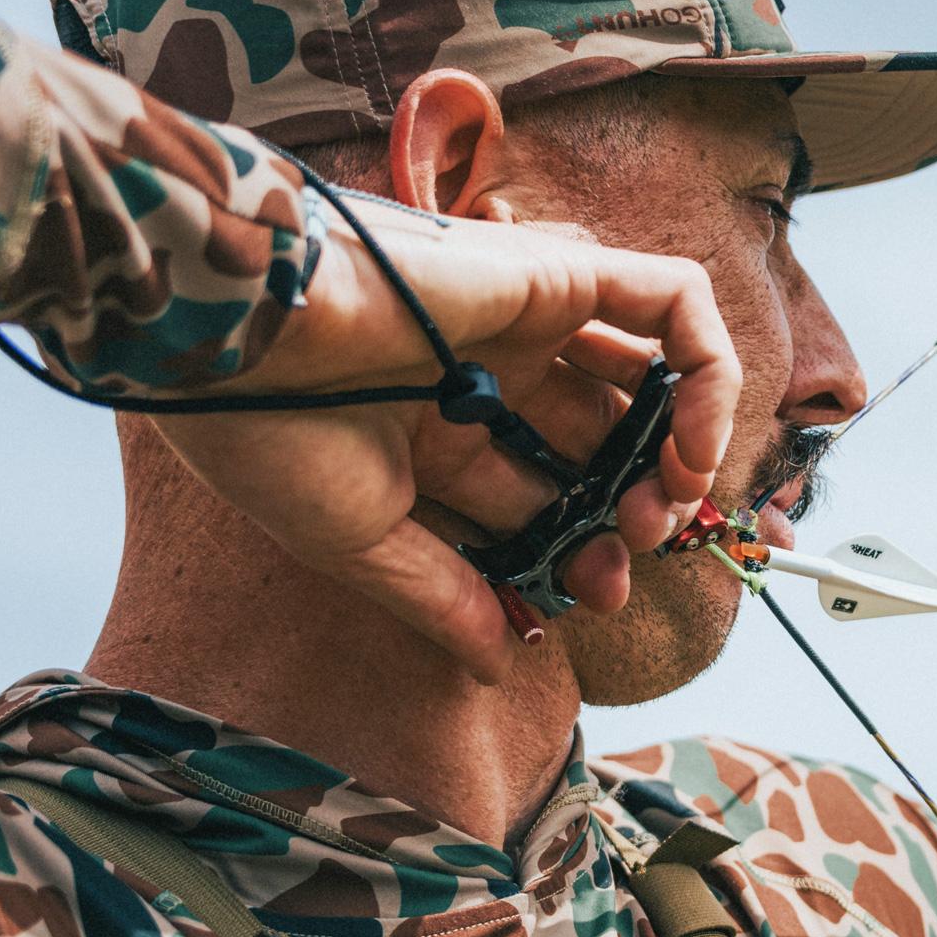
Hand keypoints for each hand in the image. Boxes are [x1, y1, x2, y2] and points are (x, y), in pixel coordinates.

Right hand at [146, 197, 740, 680]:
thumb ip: (443, 597)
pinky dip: (706, 370)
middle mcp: (492, 372)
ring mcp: (530, 319)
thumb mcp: (361, 540)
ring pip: (652, 371)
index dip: (581, 548)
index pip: (542, 493)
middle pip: (603, 442)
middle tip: (632, 555)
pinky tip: (685, 445)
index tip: (592, 598)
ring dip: (678, 443)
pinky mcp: (559, 271)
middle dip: (634, 507)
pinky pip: (675, 301)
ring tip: (664, 502)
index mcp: (438, 432)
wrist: (230, 332)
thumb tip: (500, 664)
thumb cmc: (262, 428)